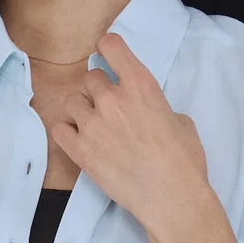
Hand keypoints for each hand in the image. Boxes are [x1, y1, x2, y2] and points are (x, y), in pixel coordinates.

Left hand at [45, 30, 210, 238]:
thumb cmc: (184, 161)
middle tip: (109, 106)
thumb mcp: (180, 120)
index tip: (107, 55)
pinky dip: (67, 131)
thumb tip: (144, 110)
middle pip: (90, 77)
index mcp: (140, 84)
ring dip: (82, 109)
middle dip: (99, 89)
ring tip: (94, 125)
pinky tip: (79, 139)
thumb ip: (155, 106)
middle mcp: (112, 99)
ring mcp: (92, 124)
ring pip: (72, 101)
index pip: (110, 45)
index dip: (107, 48)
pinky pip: (59, 129)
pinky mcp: (80, 151)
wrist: (171, 198)